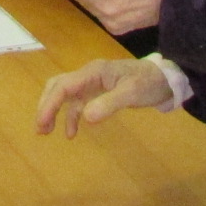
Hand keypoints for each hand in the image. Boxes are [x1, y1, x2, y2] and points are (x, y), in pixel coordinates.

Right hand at [35, 58, 173, 138]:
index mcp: (94, 72)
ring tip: (46, 132)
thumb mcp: (132, 93)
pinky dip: (70, 116)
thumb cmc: (149, 83)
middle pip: (59, 86)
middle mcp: (89, 75)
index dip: (50, 104)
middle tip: (40, 128)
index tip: (42, 123)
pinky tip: (71, 132)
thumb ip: (109, 104)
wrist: (165, 79)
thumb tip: (85, 118)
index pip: (64, 86)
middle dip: (46, 106)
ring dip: (54, 110)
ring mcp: (92, 83)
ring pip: (65, 94)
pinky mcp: (98, 92)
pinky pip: (77, 102)